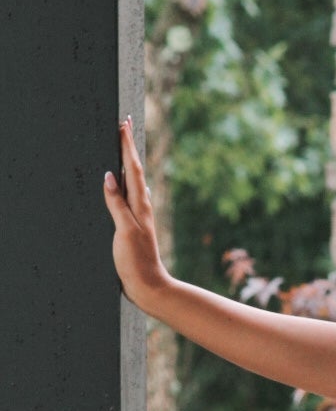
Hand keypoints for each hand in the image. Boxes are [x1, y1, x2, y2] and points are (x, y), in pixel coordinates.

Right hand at [103, 114, 168, 308]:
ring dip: (127, 162)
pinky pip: (127, 197)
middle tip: (123, 124)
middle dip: (128, 146)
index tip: (123, 123)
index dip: (127, 145)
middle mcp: (141, 207)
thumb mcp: (124, 231)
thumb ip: (117, 204)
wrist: (149, 288)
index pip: (133, 168)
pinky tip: (122, 182)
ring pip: (132, 182)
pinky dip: (124, 183)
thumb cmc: (136, 262)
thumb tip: (110, 175)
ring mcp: (137, 217)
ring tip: (122, 145)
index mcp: (140, 206)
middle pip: (134, 170)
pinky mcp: (132, 227)